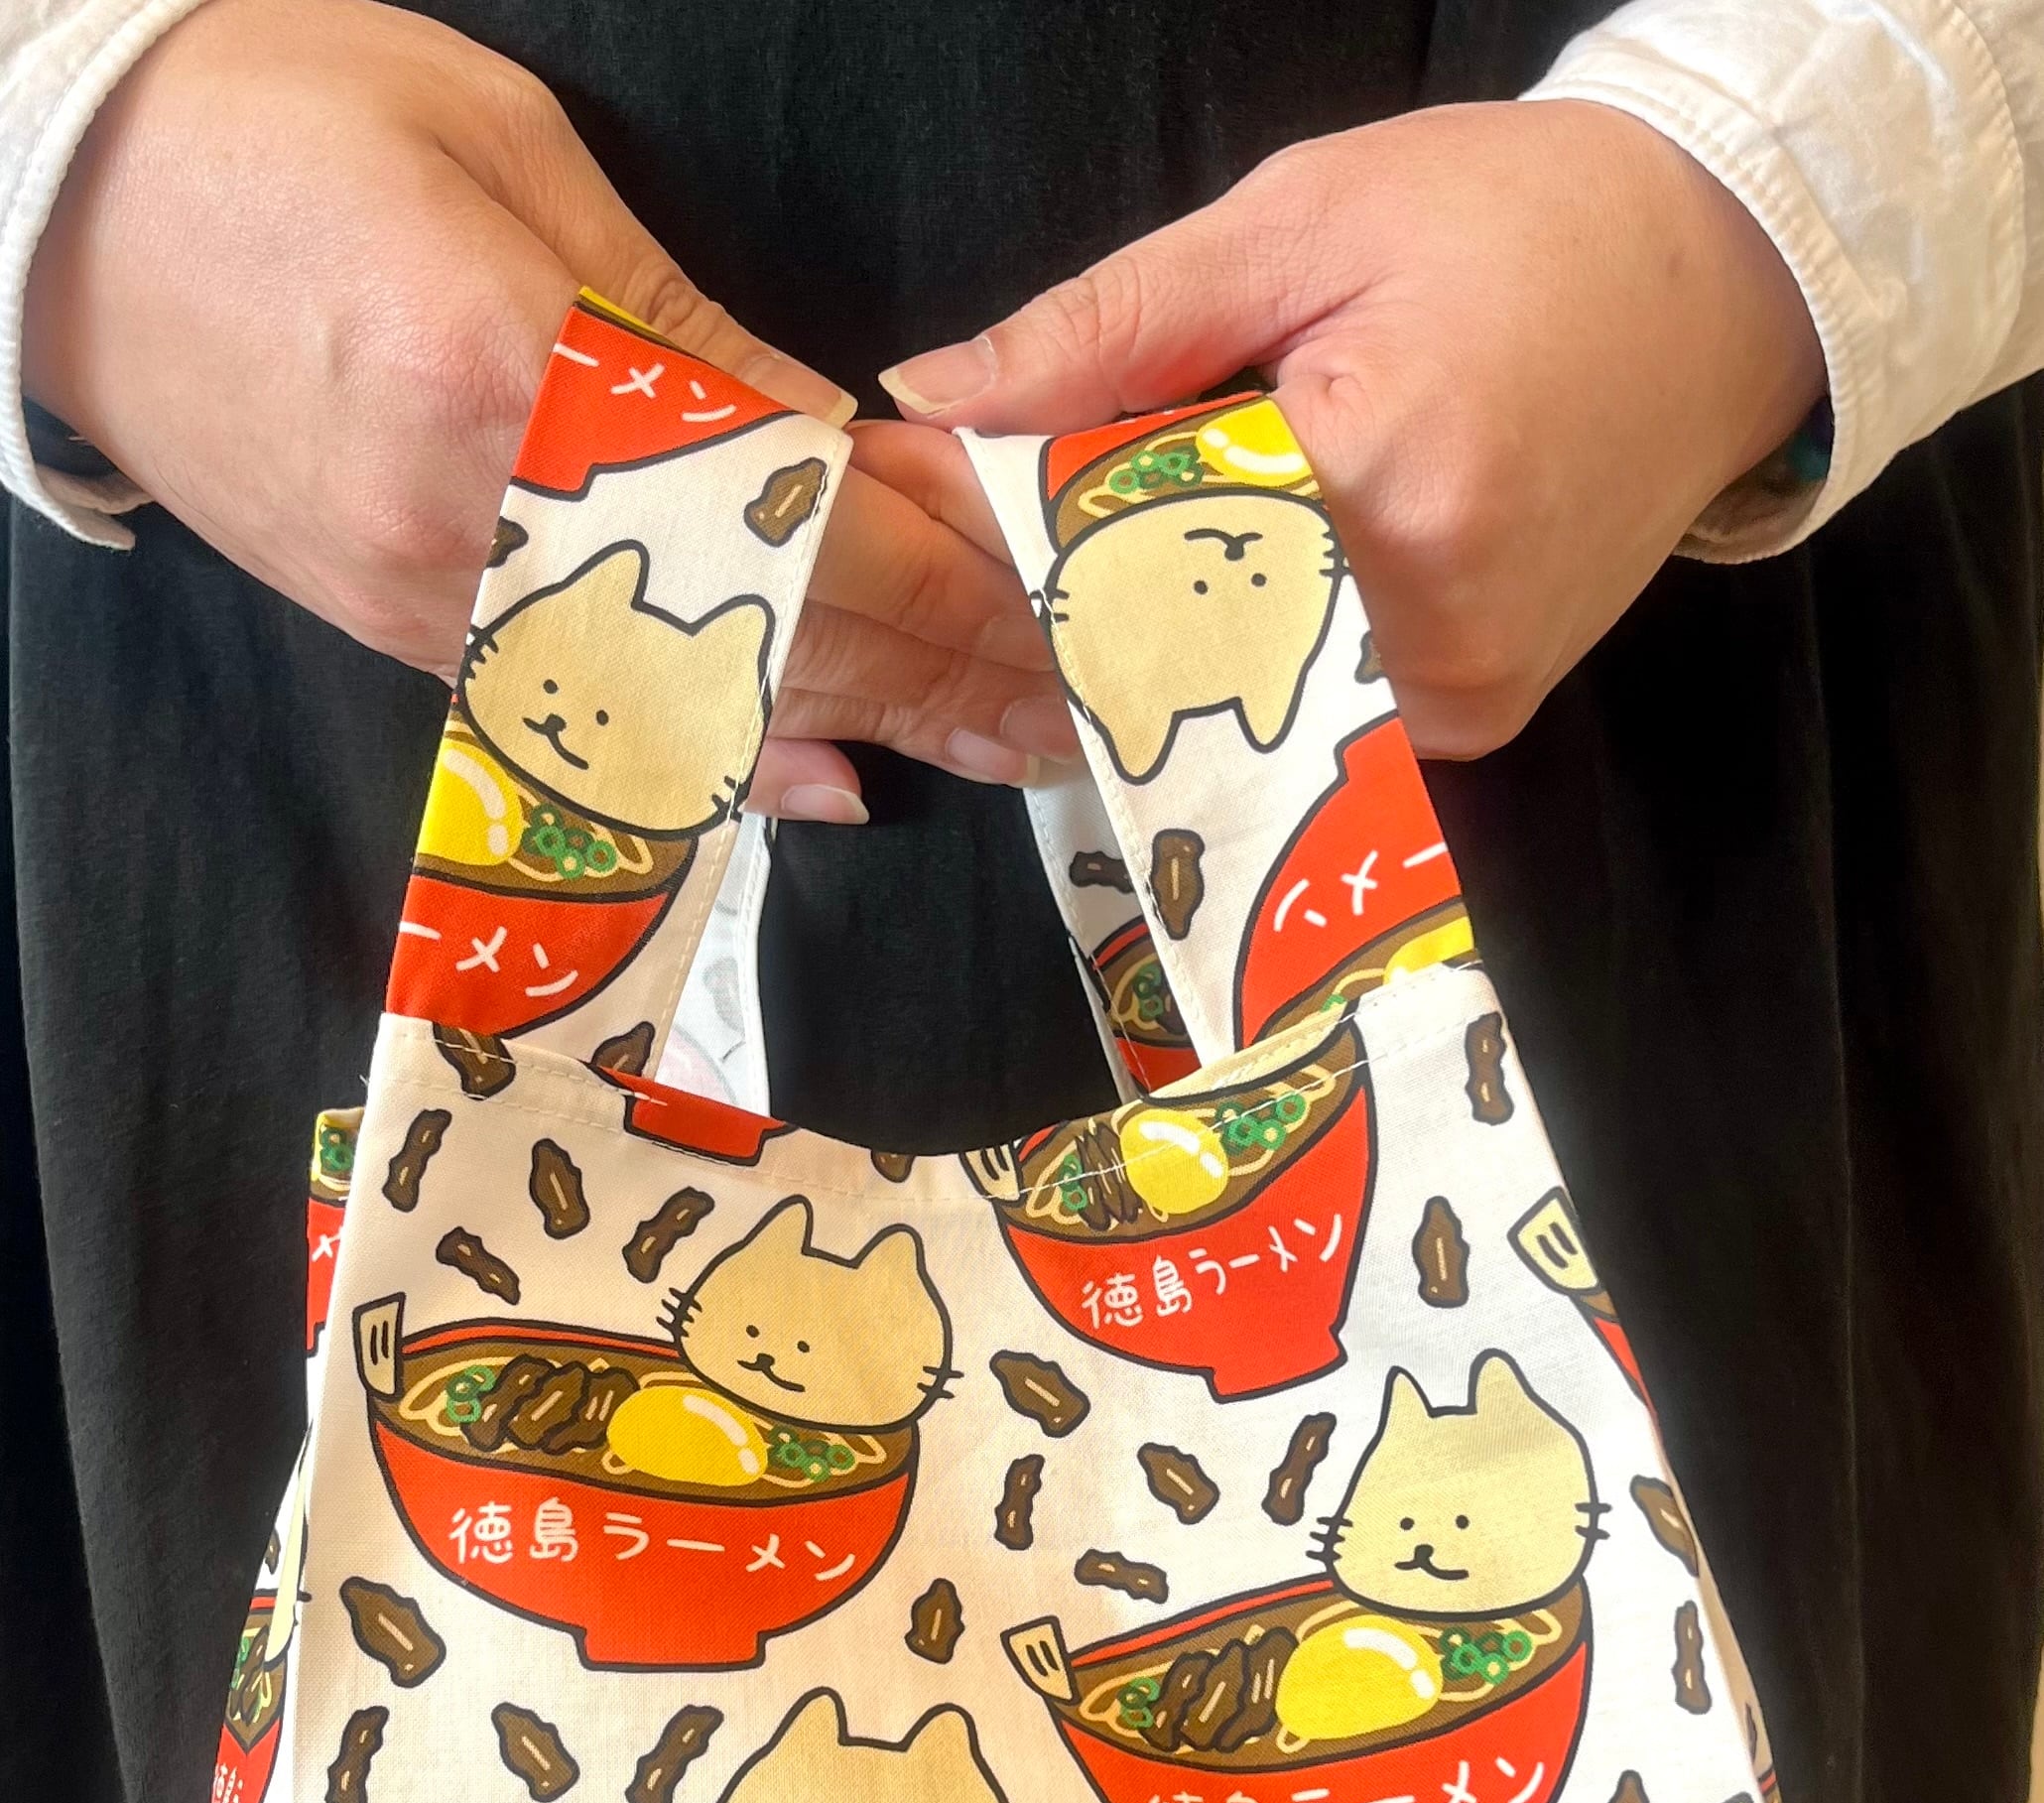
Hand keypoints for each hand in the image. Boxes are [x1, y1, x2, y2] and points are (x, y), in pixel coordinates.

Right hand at [25, 0, 1074, 815]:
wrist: (65, 211)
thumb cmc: (285, 119)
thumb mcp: (513, 163)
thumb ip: (687, 333)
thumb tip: (842, 448)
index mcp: (511, 375)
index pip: (790, 509)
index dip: (938, 555)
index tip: (1052, 581)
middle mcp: (476, 527)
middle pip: (762, 627)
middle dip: (937, 667)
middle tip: (1077, 704)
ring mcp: (432, 603)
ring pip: (694, 697)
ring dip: (866, 728)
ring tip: (1001, 753)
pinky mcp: (402, 634)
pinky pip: (598, 720)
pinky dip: (728, 757)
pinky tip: (830, 788)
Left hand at [881, 102, 1824, 758]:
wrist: (1724, 282)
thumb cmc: (1520, 224)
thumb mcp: (1301, 223)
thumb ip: (1111, 326)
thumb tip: (937, 398)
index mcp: (1379, 486)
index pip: (1130, 561)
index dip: (1014, 549)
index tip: (928, 524)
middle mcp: (1427, 630)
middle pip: (1176, 649)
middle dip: (1069, 601)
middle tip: (991, 542)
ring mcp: (1458, 698)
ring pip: (1237, 698)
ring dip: (1157, 635)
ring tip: (1116, 554)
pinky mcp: (1479, 720)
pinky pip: (1312, 712)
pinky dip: (1250, 656)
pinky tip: (1227, 587)